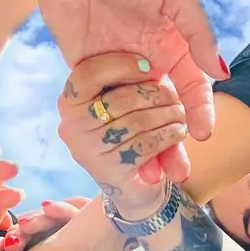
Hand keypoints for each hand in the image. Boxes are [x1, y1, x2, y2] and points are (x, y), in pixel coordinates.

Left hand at [33, 0, 227, 181]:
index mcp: (172, 43)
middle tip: (176, 175)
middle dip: (172, 144)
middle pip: (164, 113)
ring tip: (149, 176)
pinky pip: (101, 108)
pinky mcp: (84, 74)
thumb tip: (220, 72)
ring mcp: (116, 71)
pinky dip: (110, 132)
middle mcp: (147, 62)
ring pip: (134, 118)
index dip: (200, 114)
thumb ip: (197, 32)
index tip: (202, 137)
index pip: (193, 88)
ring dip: (142, 147)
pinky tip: (116, 155)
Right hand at [57, 54, 188, 217]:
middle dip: (157, 94)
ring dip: (169, 116)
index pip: (87, 74)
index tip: (149, 67)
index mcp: (69, 102)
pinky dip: (169, 136)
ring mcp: (87, 150)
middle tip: (174, 97)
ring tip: (180, 114)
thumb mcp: (128, 100)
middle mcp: (71, 127)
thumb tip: (153, 65)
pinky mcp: (108, 171)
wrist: (133, 185)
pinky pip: (147, 144)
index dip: (121, 65)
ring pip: (138, 122)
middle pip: (121, 98)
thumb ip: (132, 82)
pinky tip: (178, 132)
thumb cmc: (131, 131)